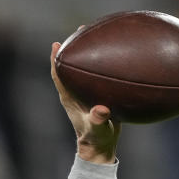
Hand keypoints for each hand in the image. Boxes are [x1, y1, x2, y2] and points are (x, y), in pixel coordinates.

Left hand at [51, 40, 120, 163]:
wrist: (100, 148)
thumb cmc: (96, 139)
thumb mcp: (98, 130)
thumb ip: (98, 120)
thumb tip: (101, 110)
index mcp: (69, 98)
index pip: (59, 75)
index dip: (56, 59)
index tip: (57, 44)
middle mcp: (75, 93)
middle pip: (70, 66)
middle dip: (73, 48)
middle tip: (80, 30)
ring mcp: (85, 94)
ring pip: (84, 69)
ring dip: (89, 52)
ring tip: (98, 34)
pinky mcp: (97, 96)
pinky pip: (99, 75)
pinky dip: (107, 64)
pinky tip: (122, 55)